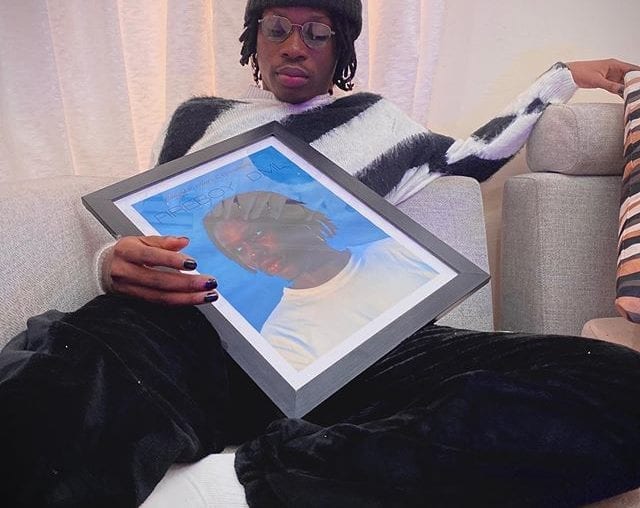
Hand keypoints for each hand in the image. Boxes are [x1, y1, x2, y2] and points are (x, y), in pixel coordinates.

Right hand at [102, 235, 218, 305]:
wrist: (103, 269)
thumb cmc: (126, 252)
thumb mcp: (141, 240)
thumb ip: (163, 241)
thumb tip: (184, 241)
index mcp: (127, 251)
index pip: (151, 256)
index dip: (172, 261)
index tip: (193, 263)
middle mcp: (126, 272)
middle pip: (159, 281)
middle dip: (187, 283)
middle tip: (209, 282)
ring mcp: (130, 289)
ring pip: (162, 297)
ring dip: (189, 297)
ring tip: (209, 295)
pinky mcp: (136, 301)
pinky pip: (161, 303)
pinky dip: (180, 302)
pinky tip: (196, 299)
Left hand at [566, 58, 639, 95]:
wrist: (569, 74)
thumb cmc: (581, 72)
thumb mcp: (597, 80)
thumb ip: (610, 85)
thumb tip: (622, 90)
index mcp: (614, 64)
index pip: (632, 69)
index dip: (638, 75)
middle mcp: (614, 69)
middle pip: (630, 76)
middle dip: (634, 83)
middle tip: (636, 92)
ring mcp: (610, 76)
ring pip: (623, 82)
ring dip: (628, 88)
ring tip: (632, 95)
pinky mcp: (606, 82)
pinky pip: (616, 86)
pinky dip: (620, 91)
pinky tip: (624, 97)